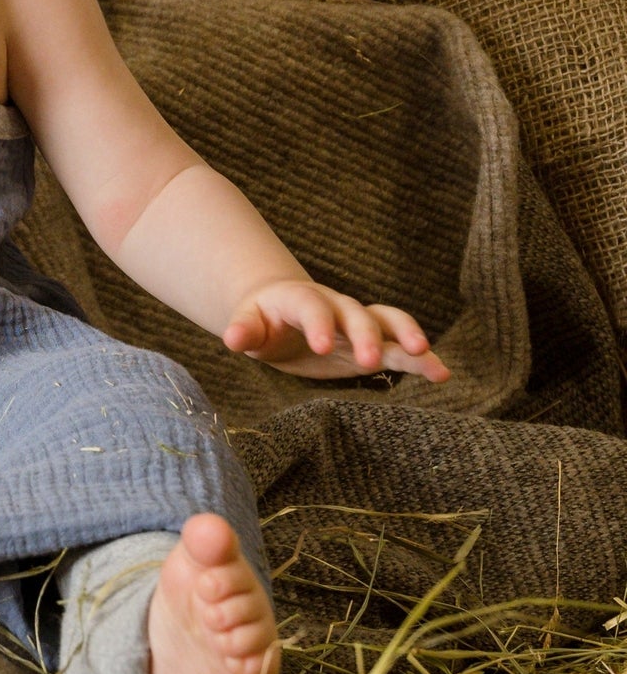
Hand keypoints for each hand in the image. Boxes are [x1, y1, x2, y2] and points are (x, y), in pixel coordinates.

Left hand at [223, 279, 450, 382]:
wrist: (282, 311)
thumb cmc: (262, 319)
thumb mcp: (248, 323)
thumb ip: (244, 329)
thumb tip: (232, 338)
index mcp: (301, 299)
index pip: (311, 307)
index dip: (317, 323)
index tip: (320, 346)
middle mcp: (336, 307)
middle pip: (356, 315)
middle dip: (364, 335)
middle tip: (369, 359)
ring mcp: (358, 324)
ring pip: (389, 323)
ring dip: (407, 338)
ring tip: (428, 358)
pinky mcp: (373, 344)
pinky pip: (401, 348)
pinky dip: (421, 359)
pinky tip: (441, 374)